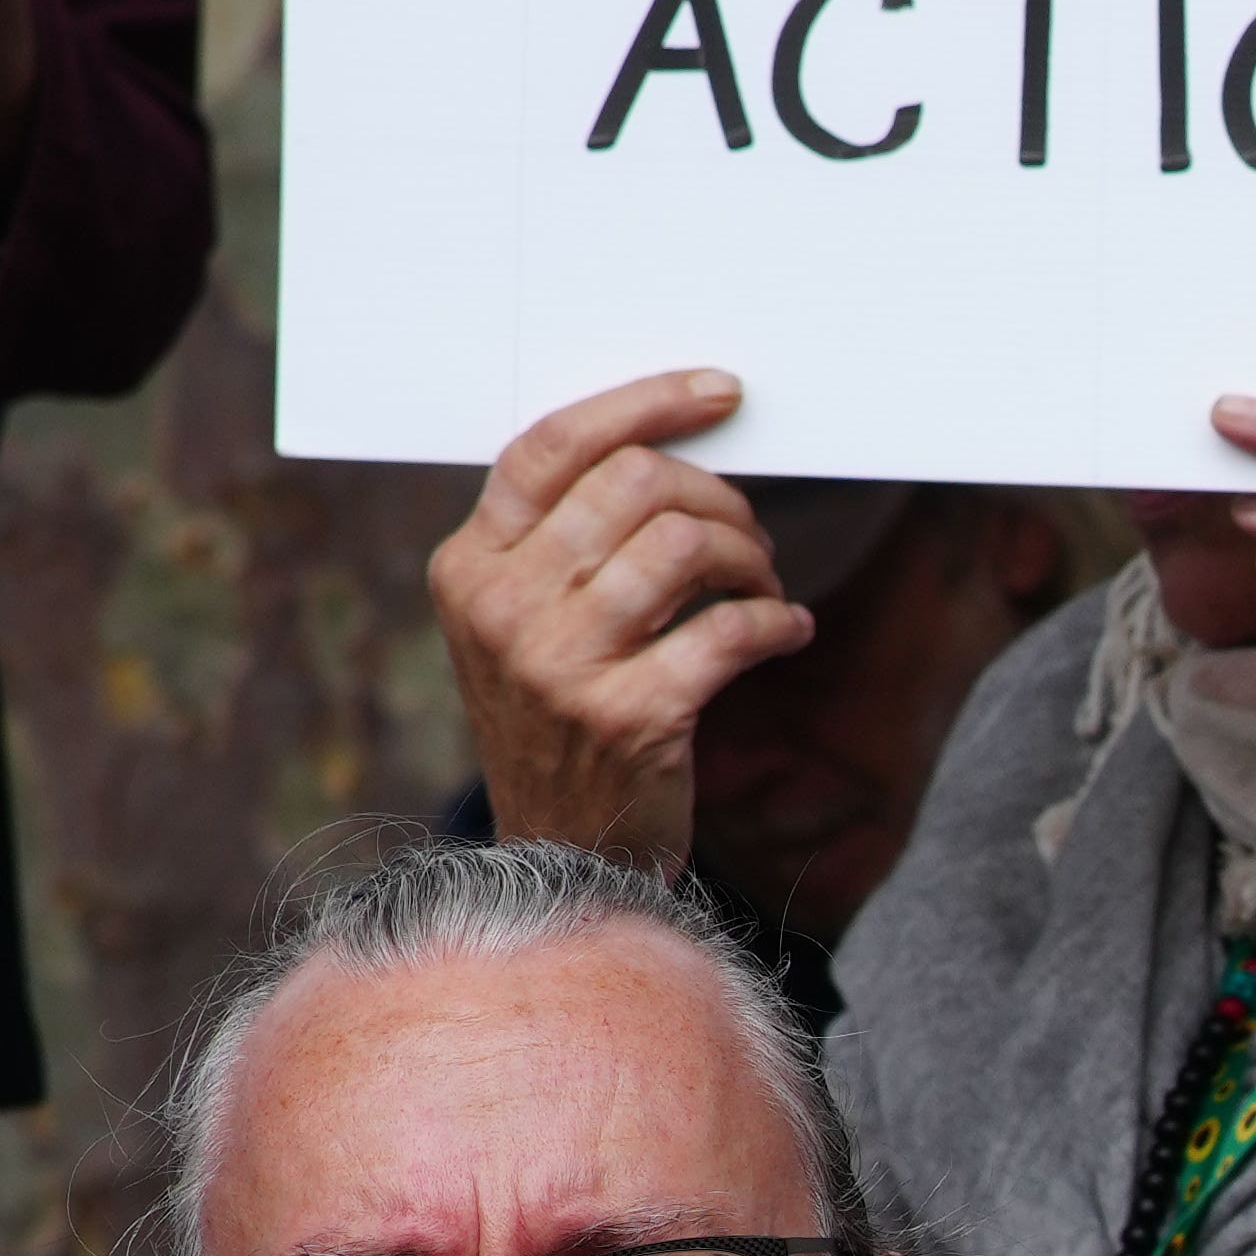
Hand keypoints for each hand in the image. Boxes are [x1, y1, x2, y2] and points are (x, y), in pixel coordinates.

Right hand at [434, 370, 804, 878]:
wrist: (562, 859)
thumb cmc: (561, 720)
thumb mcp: (522, 624)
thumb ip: (563, 539)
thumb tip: (670, 444)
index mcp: (469, 566)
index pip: (553, 446)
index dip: (646, 404)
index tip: (721, 395)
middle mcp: (503, 609)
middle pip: (633, 484)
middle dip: (715, 495)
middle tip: (748, 531)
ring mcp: (560, 666)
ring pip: (684, 546)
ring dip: (750, 555)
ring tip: (764, 582)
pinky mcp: (628, 718)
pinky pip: (728, 631)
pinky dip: (774, 621)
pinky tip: (786, 630)